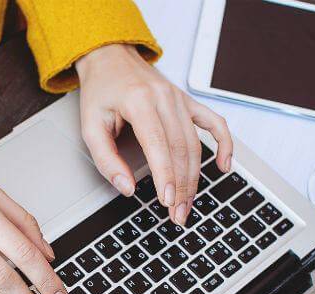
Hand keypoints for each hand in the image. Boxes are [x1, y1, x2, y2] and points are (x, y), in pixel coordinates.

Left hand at [76, 44, 232, 226]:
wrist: (110, 58)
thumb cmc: (100, 91)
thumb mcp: (89, 126)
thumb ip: (106, 160)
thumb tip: (126, 188)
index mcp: (139, 101)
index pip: (158, 144)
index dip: (166, 175)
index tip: (168, 200)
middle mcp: (164, 98)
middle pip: (181, 149)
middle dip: (182, 186)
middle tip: (178, 214)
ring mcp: (180, 99)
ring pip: (195, 144)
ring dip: (195, 178)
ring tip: (188, 204)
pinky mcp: (188, 101)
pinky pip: (214, 123)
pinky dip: (224, 144)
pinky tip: (224, 166)